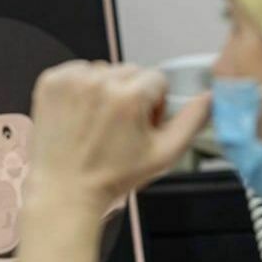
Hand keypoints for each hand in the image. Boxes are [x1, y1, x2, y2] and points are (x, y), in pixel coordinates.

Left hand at [25, 60, 211, 213]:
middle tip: (118, 128)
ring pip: (103, 70)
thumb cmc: (111, 177)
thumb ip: (192, 122)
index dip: (153, 104)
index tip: (140, 126)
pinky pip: (77, 71)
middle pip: (130, 71)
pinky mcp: (51, 82)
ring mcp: (70, 80)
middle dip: (131, 94)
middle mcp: (99, 82)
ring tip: (97, 122)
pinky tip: (80, 115)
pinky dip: (80, 88)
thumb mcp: (163, 155)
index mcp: (129, 96)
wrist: (65, 191)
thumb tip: (209, 98)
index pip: (156, 79)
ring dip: (105, 89)